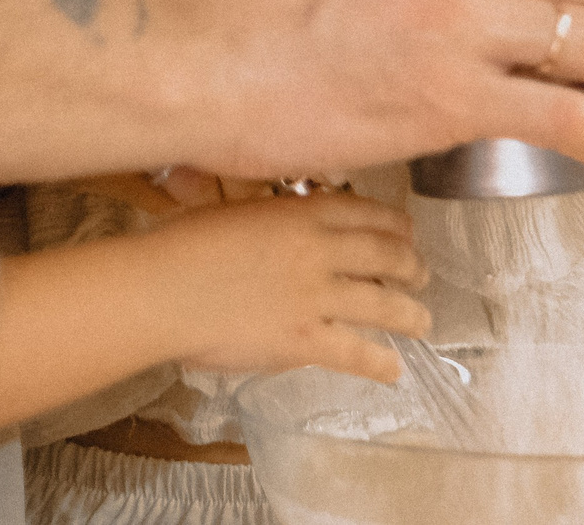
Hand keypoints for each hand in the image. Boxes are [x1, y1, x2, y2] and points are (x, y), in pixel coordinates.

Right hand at [141, 192, 425, 384]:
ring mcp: (314, 296)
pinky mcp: (303, 339)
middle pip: (386, 255)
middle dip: (411, 266)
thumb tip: (282, 233)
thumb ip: (270, 222)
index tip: (406, 232)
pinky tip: (393, 370)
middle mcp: (318, 250)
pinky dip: (380, 364)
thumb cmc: (181, 246)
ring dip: (410, 315)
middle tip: (420, 275)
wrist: (162, 289)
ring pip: (383, 304)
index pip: (365, 213)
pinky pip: (356, 353)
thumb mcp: (233, 213)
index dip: (394, 224)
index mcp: (300, 214)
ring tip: (421, 322)